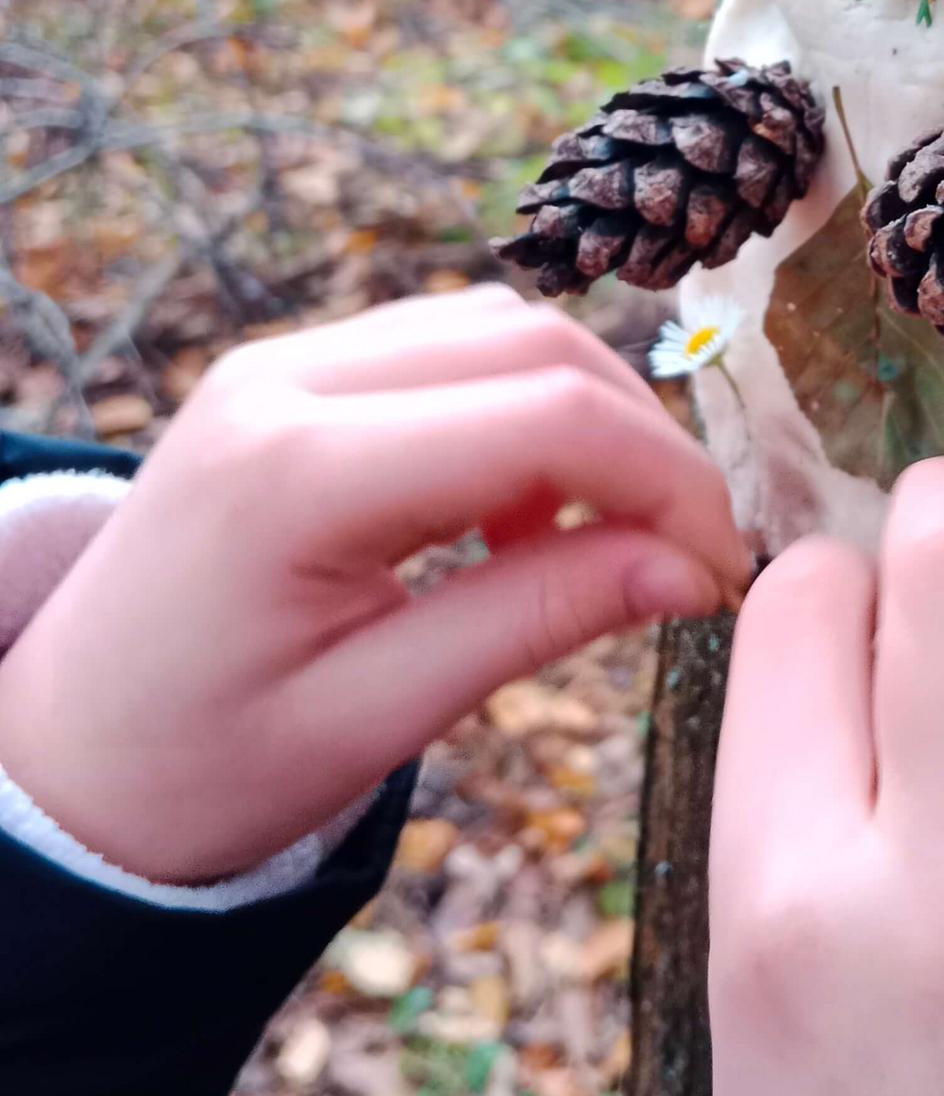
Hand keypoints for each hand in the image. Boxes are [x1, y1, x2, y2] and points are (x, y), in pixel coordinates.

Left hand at [0, 284, 749, 883]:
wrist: (52, 760)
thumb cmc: (199, 771)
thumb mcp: (375, 718)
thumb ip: (539, 619)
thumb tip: (694, 568)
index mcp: (298, 471)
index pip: (547, 419)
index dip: (667, 481)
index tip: (721, 567)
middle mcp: (289, 378)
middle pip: (537, 344)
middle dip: (642, 440)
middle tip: (685, 551)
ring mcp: (285, 360)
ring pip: (503, 327)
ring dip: (585, 413)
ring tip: (595, 535)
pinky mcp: (294, 372)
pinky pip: (451, 344)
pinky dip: (523, 406)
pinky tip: (517, 505)